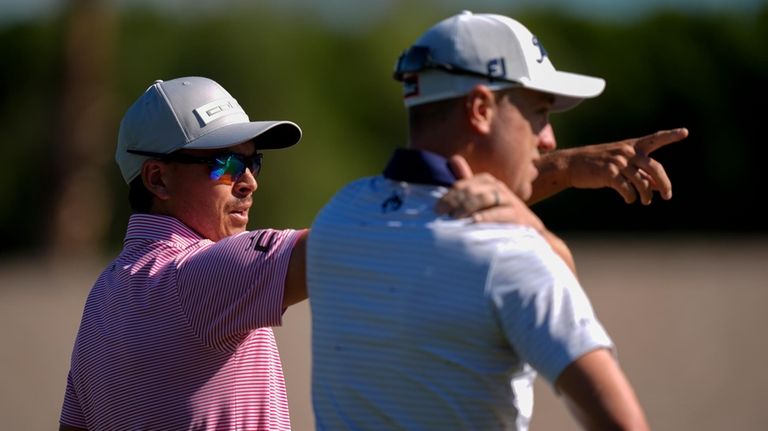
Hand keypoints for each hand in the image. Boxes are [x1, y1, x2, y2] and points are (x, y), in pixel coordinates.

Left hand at [436, 155, 575, 272]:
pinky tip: (474, 221)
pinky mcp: (516, 215)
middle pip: (471, 190)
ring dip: (467, 208)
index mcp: (487, 181)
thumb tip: (452, 158)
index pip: (463, 185)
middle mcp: (497, 187)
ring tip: (454, 218)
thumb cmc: (500, 214)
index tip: (437, 209)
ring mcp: (508, 200)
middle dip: (454, 202)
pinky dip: (486, 217)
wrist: (529, 231)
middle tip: (441, 214)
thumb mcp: (482, 198)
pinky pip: (499, 214)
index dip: (448, 196)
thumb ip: (466, 183)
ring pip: (484, 198)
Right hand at [533, 128, 688, 204]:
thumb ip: (638, 173)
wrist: (571, 165)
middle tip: (667, 196)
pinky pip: (627, 189)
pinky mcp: (609, 173)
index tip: (685, 132)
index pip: (655, 139)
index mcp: (631, 146)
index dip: (670, 136)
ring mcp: (618, 162)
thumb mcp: (619, 164)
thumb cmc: (597, 165)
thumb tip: (655, 188)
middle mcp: (627, 152)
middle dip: (664, 183)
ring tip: (644, 201)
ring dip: (645, 195)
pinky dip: (631, 197)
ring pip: (642, 182)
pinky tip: (629, 199)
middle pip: (655, 168)